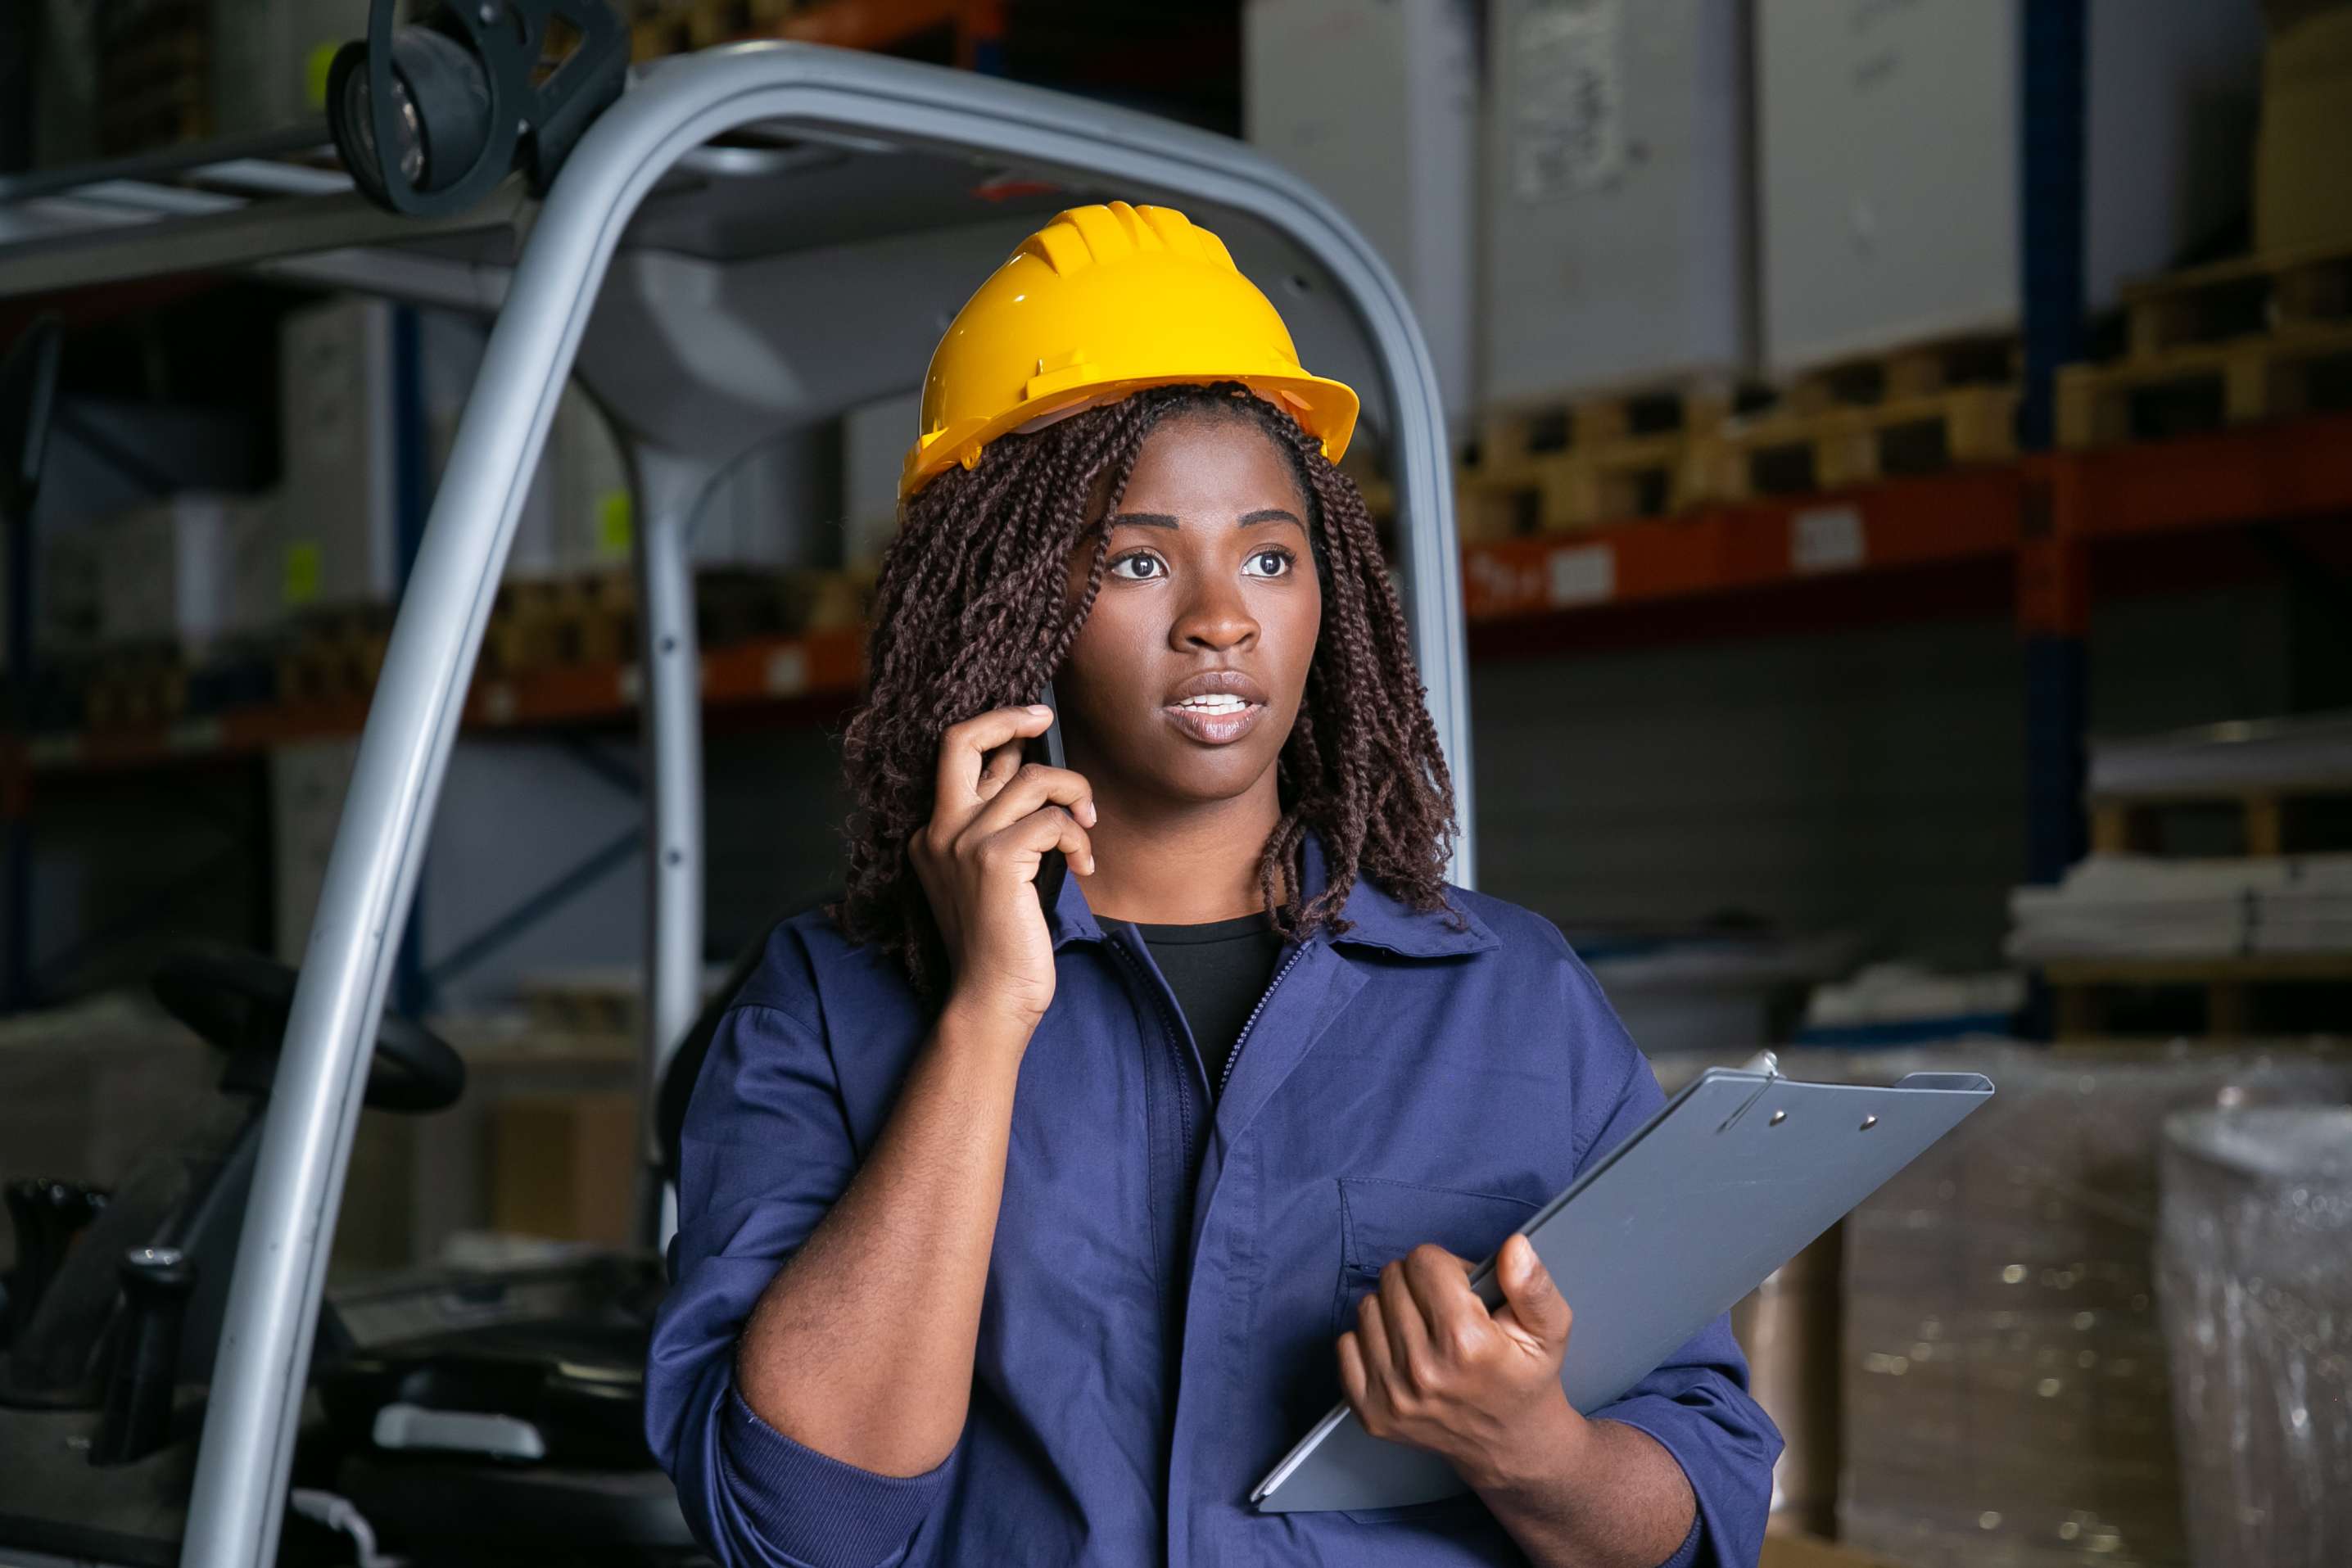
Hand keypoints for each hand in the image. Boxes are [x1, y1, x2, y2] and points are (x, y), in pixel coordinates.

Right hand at [907, 704, 1096, 1032]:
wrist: (991, 998)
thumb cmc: (1002, 943)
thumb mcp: (995, 876)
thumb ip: (1005, 828)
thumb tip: (1039, 777)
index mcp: (932, 834)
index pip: (958, 757)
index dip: (997, 732)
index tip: (1031, 723)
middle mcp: (939, 831)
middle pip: (961, 738)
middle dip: (1009, 717)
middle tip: (1044, 718)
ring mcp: (962, 843)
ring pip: (1032, 779)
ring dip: (1074, 794)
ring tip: (1087, 827)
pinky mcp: (994, 860)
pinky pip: (1054, 821)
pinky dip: (1079, 839)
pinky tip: (1084, 867)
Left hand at [1336, 1234, 1588, 1494]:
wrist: (1510, 1445)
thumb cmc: (1525, 1381)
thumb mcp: (1549, 1330)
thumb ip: (1533, 1285)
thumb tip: (1514, 1248)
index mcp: (1466, 1344)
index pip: (1424, 1261)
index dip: (1446, 1267)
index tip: (1462, 1289)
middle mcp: (1423, 1370)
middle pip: (1393, 1279)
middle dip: (1420, 1285)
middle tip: (1445, 1311)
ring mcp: (1391, 1395)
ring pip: (1368, 1307)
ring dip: (1394, 1310)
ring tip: (1425, 1331)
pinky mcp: (1369, 1411)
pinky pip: (1346, 1344)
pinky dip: (1371, 1341)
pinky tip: (1402, 1352)